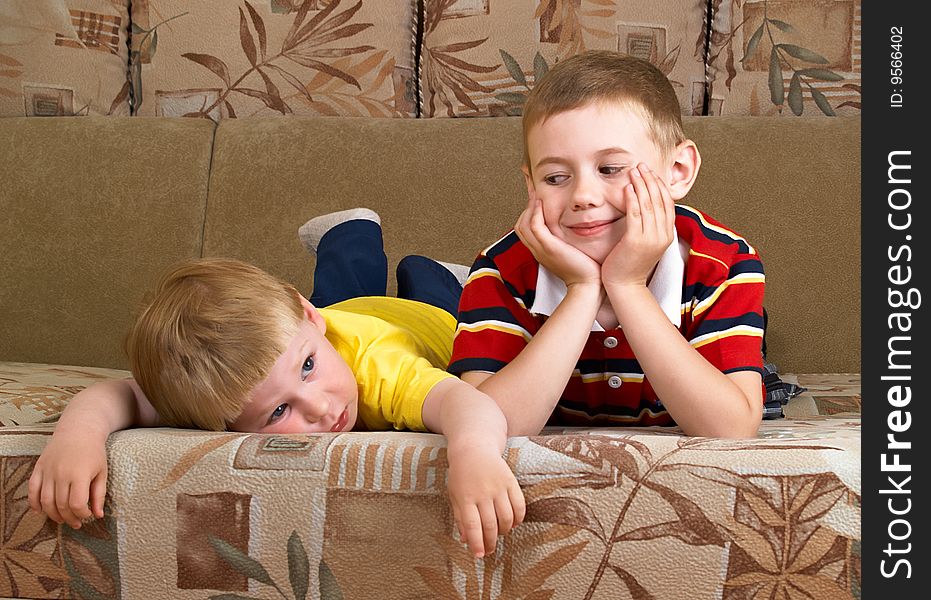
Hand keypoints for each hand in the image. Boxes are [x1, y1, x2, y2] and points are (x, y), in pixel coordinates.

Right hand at [28, 430, 107, 528]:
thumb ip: (99, 494)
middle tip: (76, 523)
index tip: (88, 515)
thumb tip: (98, 515)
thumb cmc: (93, 452)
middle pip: (60, 505)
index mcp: (79, 474)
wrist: (78, 430)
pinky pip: (32, 490)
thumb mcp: (102, 472)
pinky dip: (34, 503)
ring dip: (53, 515)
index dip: (82, 514)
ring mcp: (47, 471)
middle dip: (69, 518)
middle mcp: (61, 473)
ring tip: (62, 519)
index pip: (77, 504)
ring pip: (45, 501)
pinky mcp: (38, 468)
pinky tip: (40, 511)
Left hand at [446, 446, 524, 557]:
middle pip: (491, 525)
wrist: (474, 449)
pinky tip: (512, 523)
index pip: (473, 526)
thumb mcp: (454, 495)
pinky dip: (518, 518)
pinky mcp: (510, 481)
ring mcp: (498, 487)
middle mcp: (482, 493)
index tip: (479, 555)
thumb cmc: (461, 475)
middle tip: (489, 550)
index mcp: (465, 497)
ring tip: (500, 534)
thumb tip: (465, 540)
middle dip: (491, 542)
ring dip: (504, 531)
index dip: (477, 543)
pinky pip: (519, 505)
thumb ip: (460, 517)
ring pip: (507, 518)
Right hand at [515, 189, 600, 287]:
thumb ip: (565, 241)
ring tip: (536, 195)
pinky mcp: (549, 247)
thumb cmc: (583, 270)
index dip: (527, 214)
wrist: (587, 284)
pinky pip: (535, 226)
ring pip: (524, 224)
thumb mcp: (570, 252)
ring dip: (529, 207)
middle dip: (525, 207)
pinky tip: (541, 203)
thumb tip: (570, 229)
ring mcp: (541, 249)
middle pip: (520, 225)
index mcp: (541, 251)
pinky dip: (535, 213)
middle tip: (533, 193)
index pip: (525, 230)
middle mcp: (537, 250)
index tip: (535, 200)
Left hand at [602, 163, 675, 288]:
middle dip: (651, 180)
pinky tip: (627, 187)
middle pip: (660, 200)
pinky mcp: (636, 241)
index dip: (660, 186)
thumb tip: (646, 208)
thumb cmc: (630, 264)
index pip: (667, 204)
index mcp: (667, 235)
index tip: (651, 173)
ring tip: (634, 170)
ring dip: (641, 185)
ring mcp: (651, 238)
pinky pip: (635, 214)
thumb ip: (649, 226)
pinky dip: (632, 198)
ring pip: (649, 204)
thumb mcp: (646, 243)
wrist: (625, 286)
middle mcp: (663, 235)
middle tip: (642, 165)